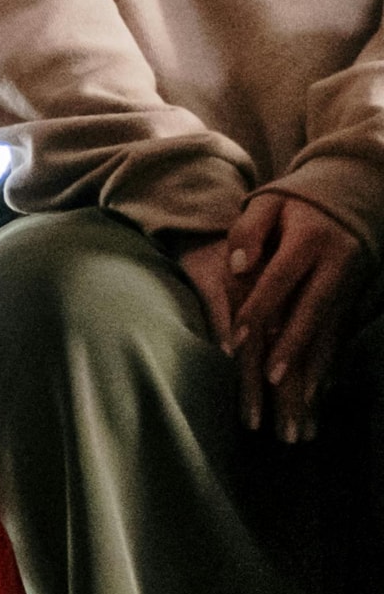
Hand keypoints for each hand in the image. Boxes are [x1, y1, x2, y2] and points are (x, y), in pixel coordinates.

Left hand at [213, 190, 367, 441]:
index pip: (280, 280)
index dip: (258, 309)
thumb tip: (236, 264)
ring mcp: (352, 284)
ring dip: (317, 371)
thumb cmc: (297, 199)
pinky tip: (318, 396)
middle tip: (273, 383)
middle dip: (294, 349)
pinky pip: (342, 337)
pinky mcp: (357, 298)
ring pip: (333, 332)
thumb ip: (248, 229)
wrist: (356, 190)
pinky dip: (330, 366)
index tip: (236, 342)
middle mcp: (337, 265)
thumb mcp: (270, 202)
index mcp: (311, 240)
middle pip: (313, 313)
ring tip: (301, 404)